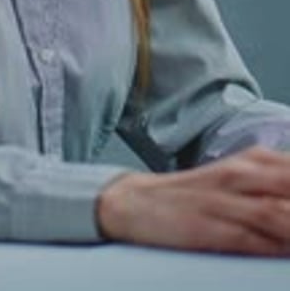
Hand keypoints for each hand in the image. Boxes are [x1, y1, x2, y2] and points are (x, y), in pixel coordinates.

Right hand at [96, 146, 289, 255]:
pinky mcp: (212, 227)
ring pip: (282, 213)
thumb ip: (275, 188)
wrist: (137, 203)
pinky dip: (278, 246)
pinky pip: (254, 238)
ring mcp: (228, 200)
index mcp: (256, 161)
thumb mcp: (240, 182)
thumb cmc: (196, 198)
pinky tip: (285, 253)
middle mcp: (245, 175)